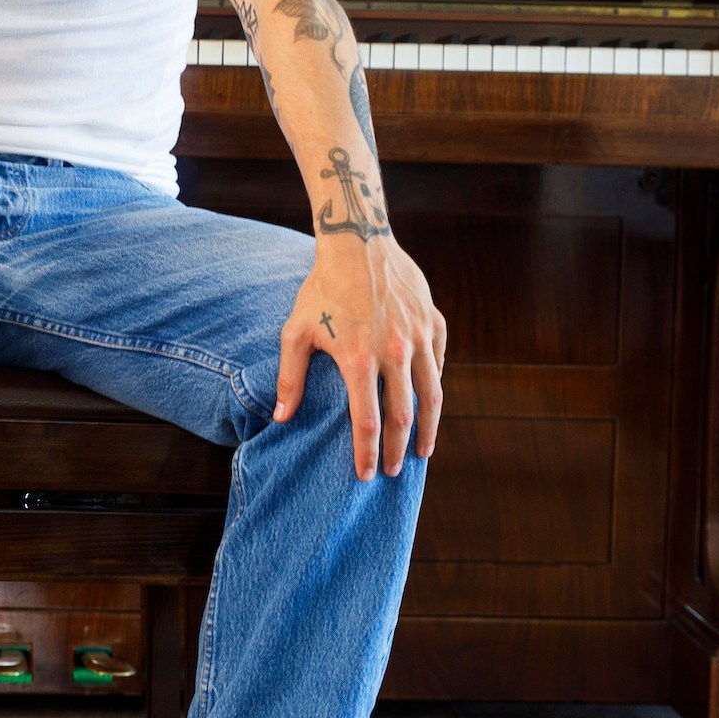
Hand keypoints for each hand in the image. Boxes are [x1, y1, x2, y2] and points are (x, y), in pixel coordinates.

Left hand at [274, 236, 445, 479]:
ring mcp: (418, 336)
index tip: (366, 474)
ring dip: (428, 428)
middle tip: (393, 472)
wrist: (357, 242)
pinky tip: (429, 403)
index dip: (367, 453)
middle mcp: (394, 352)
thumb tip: (280, 419)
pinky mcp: (433, 321)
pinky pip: (438, 362)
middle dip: (398, 450)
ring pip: (432, 394)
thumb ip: (289, 378)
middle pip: (403, 416)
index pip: (368, 422)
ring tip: (422, 452)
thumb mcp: (295, 332)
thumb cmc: (320, 289)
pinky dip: (434, 386)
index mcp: (359, 359)